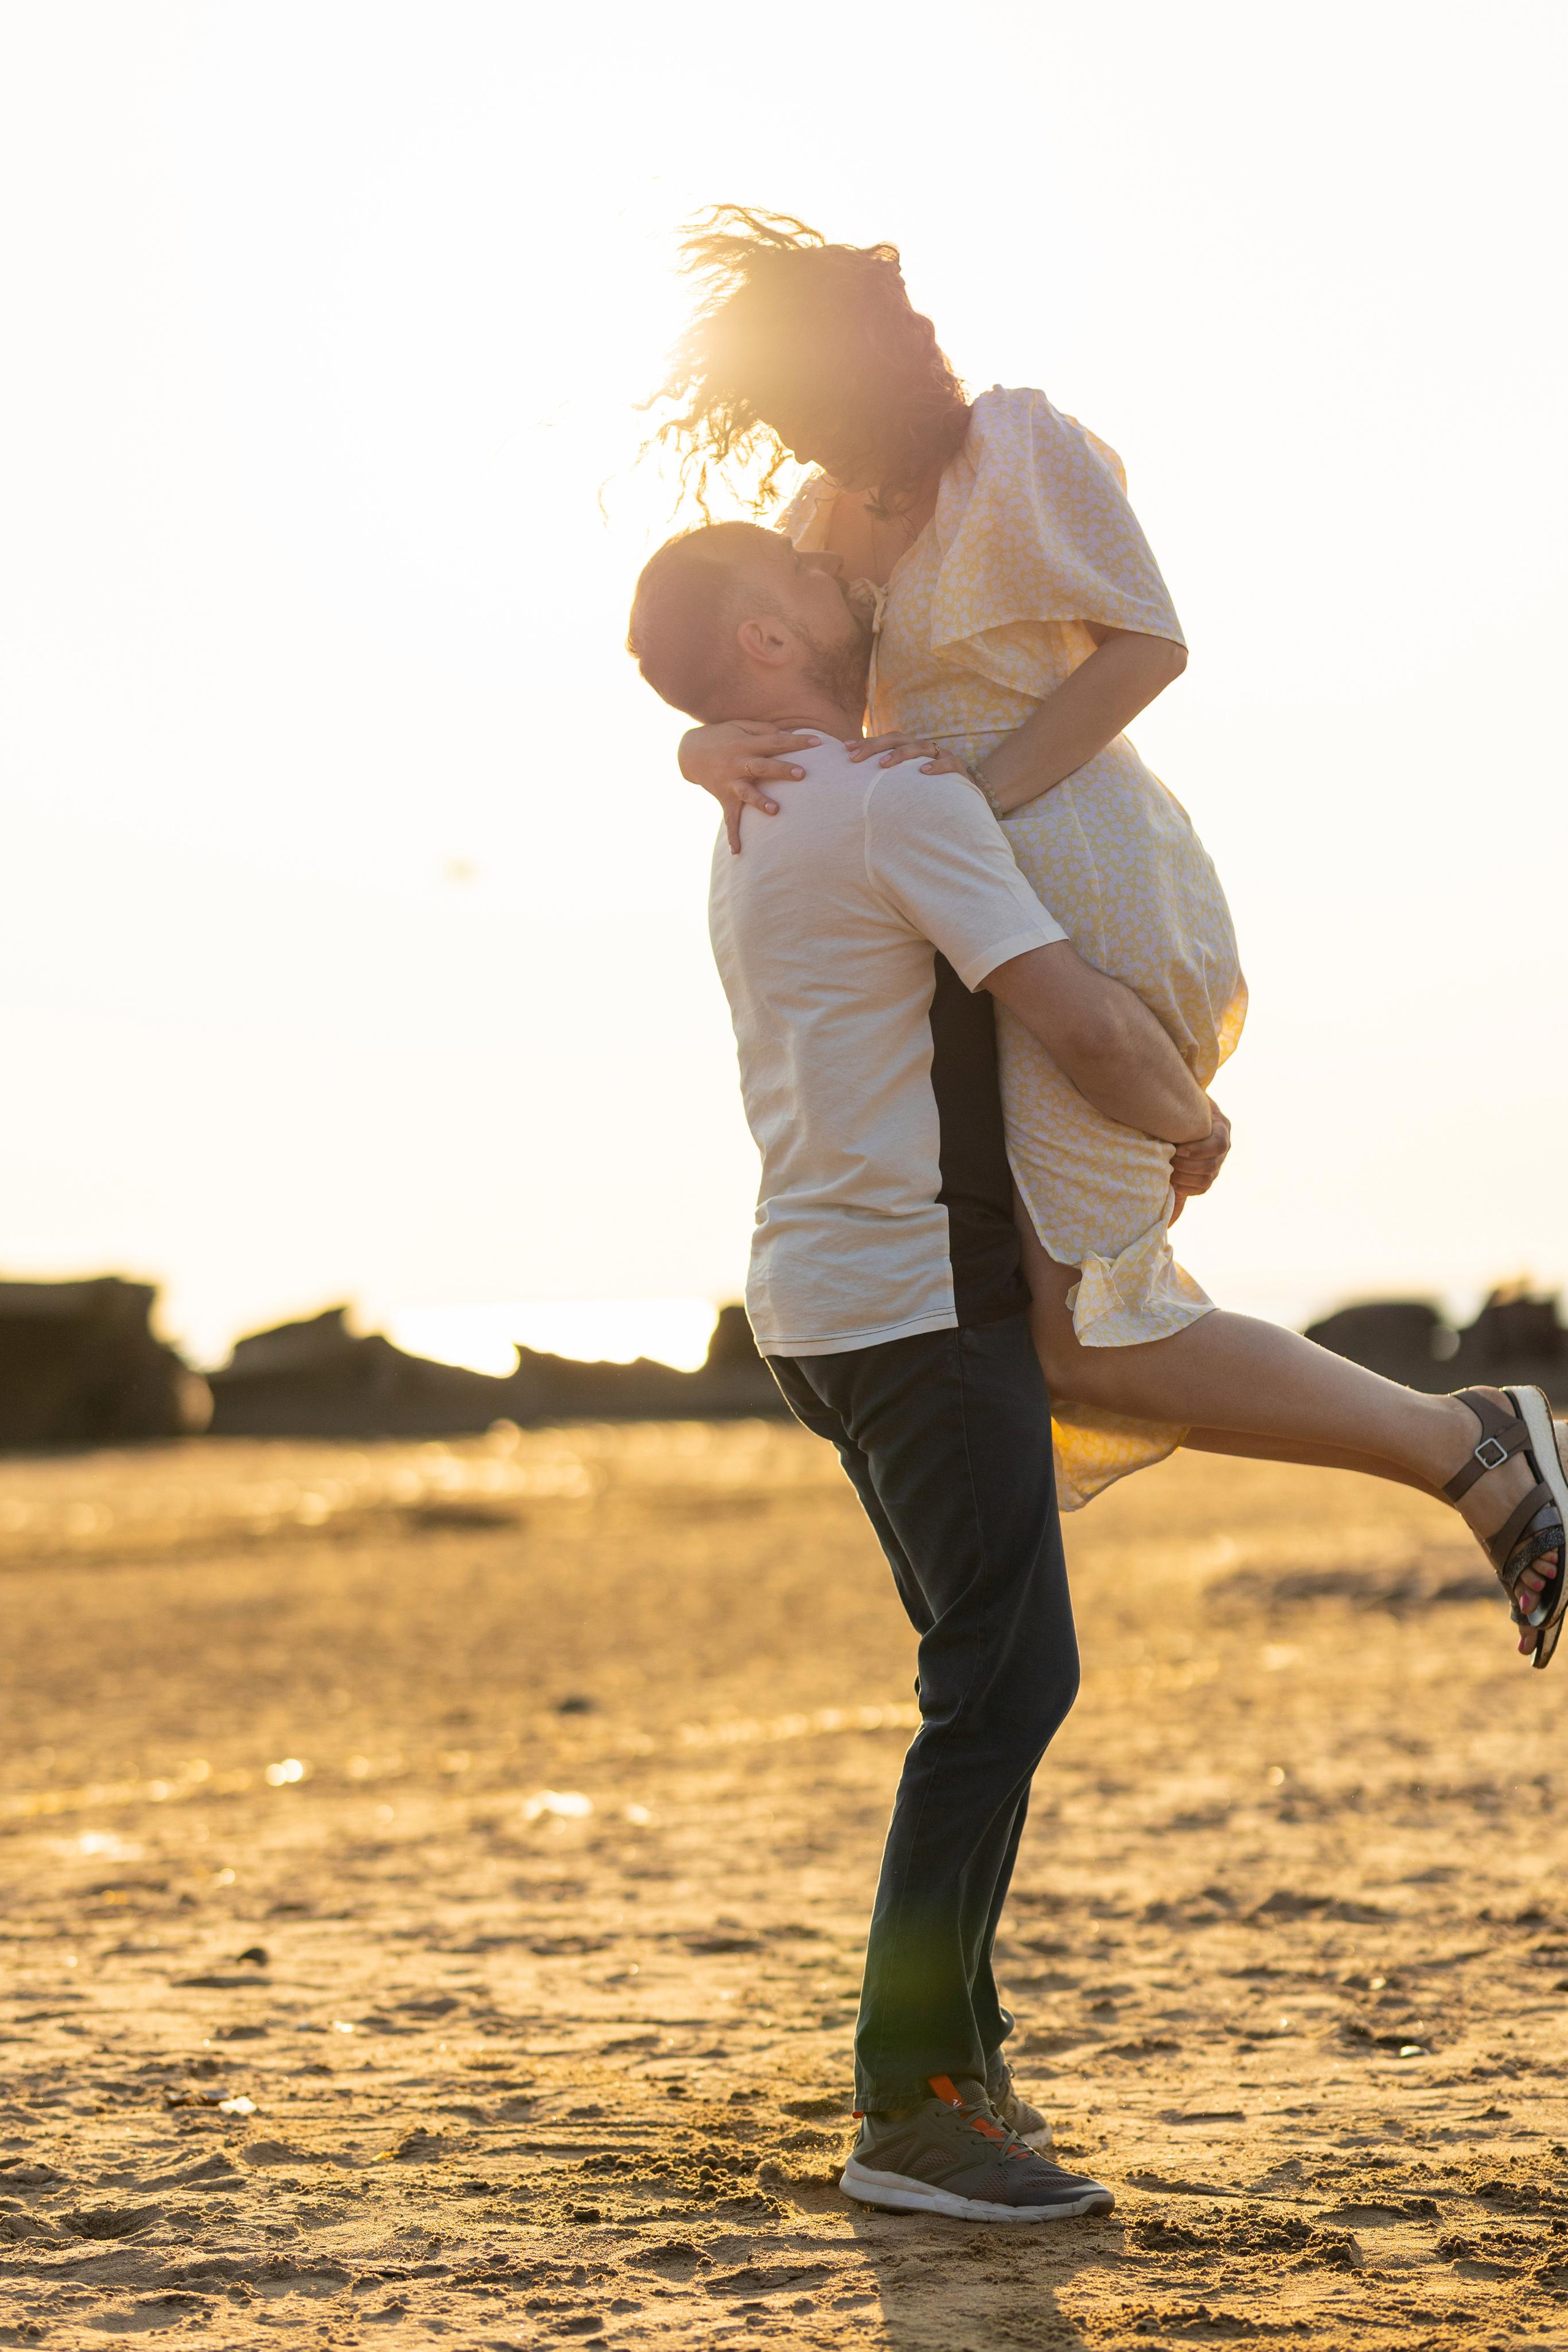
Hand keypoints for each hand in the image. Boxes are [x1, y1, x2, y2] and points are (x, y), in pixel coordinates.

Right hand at [678, 720, 820, 855]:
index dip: (796, 741)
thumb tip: (787, 735)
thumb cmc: (722, 736)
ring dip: (760, 802)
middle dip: (782, 770)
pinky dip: (732, 835)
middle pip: (763, 767)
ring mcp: (730, 783)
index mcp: (745, 744)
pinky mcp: (723, 798)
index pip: (775, 741)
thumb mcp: (740, 726)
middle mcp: (737, 763)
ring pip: (747, 793)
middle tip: (802, 774)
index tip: (818, 741)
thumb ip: (763, 730)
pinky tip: (737, 851)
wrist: (689, 752)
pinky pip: (729, 819)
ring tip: (775, 810)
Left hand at [845, 731, 968, 778]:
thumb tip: (857, 782)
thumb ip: (888, 778)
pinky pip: (947, 763)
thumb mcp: (907, 780)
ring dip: (901, 754)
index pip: (886, 740)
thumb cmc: (929, 788)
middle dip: (875, 745)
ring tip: (883, 764)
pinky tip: (923, 772)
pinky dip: (936, 766)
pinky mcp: (957, 768)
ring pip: (920, 747)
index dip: (867, 742)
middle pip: (898, 739)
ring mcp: (941, 756)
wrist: (963, 797)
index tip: (846, 748)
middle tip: (856, 758)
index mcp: (910, 748)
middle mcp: (924, 748)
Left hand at [1169, 1097, 1230, 1222]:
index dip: (1198, 1150)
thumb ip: (1184, 1108)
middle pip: (1212, 1165)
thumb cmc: (1182, 1108)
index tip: (1177, 1149)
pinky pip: (1200, 1189)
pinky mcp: (1207, 1176)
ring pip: (1206, 1180)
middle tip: (1168, 1161)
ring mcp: (1217, 1165)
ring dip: (1184, 1178)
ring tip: (1167, 1170)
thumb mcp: (1186, 1104)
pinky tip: (1170, 1181)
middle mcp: (1222, 1150)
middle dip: (1186, 1166)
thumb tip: (1177, 1112)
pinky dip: (1184, 1187)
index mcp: (1222, 1129)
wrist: (1182, 1117)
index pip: (1219, 1145)